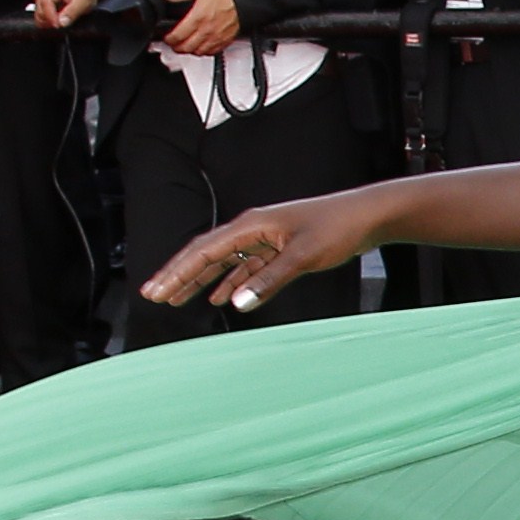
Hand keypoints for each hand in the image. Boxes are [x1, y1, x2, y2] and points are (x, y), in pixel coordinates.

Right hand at [27, 0, 95, 30]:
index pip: (45, 3)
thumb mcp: (83, 2)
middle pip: (40, 10)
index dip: (50, 17)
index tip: (58, 25)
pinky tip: (56, 20)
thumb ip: (72, 12)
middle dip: (50, 20)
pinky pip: (40, 15)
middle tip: (62, 23)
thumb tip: (61, 22)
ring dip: (48, 21)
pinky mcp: (40, 1)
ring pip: (38, 14)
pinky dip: (47, 21)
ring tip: (61, 21)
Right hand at [147, 184, 388, 311]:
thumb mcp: (304, 256)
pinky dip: (228, 282)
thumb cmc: (338, 228)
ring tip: (175, 298)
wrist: (367, 216)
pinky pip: (243, 267)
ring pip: (222, 262)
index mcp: (251, 225)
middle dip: (178, 275)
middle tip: (153, 295)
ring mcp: (264, 238)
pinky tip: (216, 297)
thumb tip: (235, 303)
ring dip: (198, 280)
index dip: (177, 272)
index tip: (155, 290)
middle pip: (206, 254)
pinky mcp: (278, 248)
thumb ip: (269, 280)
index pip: (204, 250)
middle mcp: (252, 229)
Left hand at [162, 0, 240, 54]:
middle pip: (185, 47)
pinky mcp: (224, 41)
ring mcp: (215, 38)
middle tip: (173, 43)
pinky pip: (210, 53)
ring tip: (184, 46)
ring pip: (197, 52)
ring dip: (188, 51)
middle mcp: (206, 30)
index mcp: (197, 17)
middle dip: (176, 47)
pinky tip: (199, 46)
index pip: (177, 36)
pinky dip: (202, 52)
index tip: (166, 37)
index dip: (168, 39)